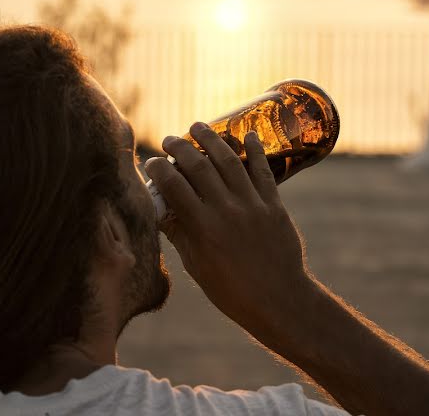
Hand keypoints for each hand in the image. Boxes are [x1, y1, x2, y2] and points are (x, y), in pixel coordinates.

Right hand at [145, 123, 312, 340]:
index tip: (151, 161)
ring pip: (230, 161)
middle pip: (199, 167)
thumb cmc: (231, 291)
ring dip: (212, 140)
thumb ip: (180, 235)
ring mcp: (253, 205)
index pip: (174, 187)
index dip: (159, 169)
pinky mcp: (274, 205)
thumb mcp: (197, 266)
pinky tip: (247, 135)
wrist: (278, 300)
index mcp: (203, 228)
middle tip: (170, 138)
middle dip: (181, 148)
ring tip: (198, 127)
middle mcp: (227, 211)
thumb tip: (162, 211)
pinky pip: (263, 170)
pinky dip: (254, 150)